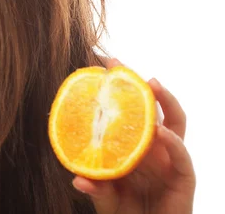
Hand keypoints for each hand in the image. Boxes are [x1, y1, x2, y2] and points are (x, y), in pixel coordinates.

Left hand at [72, 59, 195, 212]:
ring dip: (165, 101)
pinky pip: (182, 156)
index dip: (115, 91)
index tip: (98, 68)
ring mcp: (170, 160)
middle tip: (118, 63)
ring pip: (175, 122)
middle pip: (150, 108)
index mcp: (133, 147)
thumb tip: (78, 180)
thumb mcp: (106, 200)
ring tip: (151, 83)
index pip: (127, 112)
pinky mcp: (184, 178)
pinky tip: (160, 133)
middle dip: (136, 83)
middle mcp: (153, 149)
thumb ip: (96, 189)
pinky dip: (173, 143)